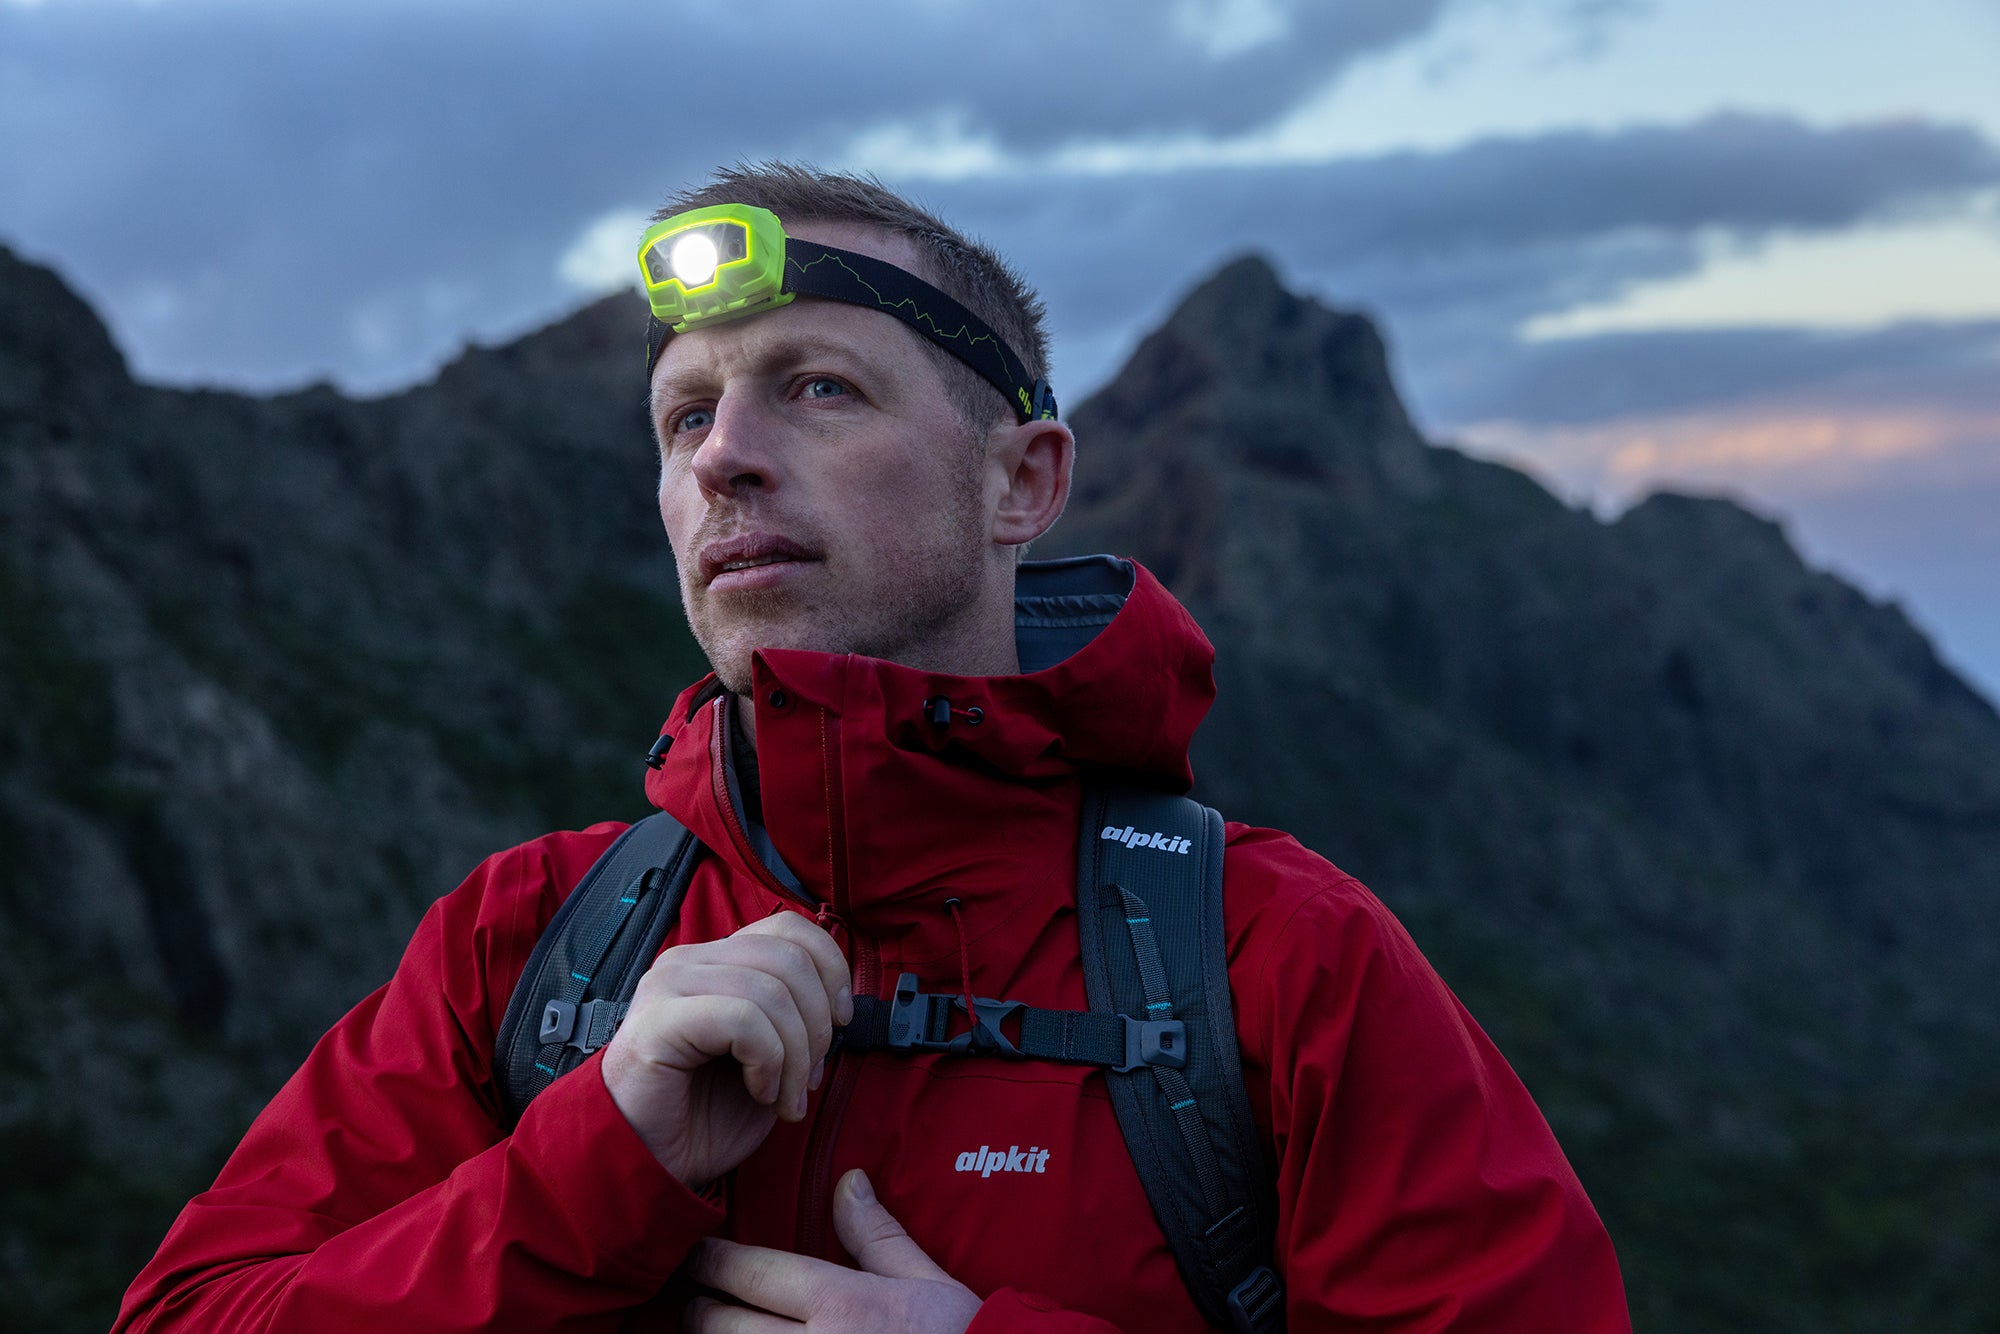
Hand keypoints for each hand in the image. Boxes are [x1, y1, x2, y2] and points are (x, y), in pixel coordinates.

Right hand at [600, 910, 852, 1189]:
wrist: (645, 1164)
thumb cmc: (704, 1116)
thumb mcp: (769, 1059)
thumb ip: (796, 1019)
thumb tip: (839, 1005)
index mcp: (716, 961)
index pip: (789, 928)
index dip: (831, 967)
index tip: (842, 1020)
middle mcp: (690, 961)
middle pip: (789, 958)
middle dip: (819, 1024)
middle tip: (810, 1078)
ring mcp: (669, 986)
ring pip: (771, 991)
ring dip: (797, 1055)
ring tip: (785, 1097)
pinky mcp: (658, 1020)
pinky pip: (742, 1019)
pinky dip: (768, 1061)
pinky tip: (758, 1091)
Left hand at [684, 1170, 982, 1333]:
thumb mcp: (923, 1281)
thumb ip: (876, 1234)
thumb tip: (847, 1180)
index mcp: (841, 1304)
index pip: (752, 1274)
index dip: (714, 1262)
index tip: (697, 1256)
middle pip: (722, 1326)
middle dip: (702, 1309)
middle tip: (696, 1299)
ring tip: (714, 1330)